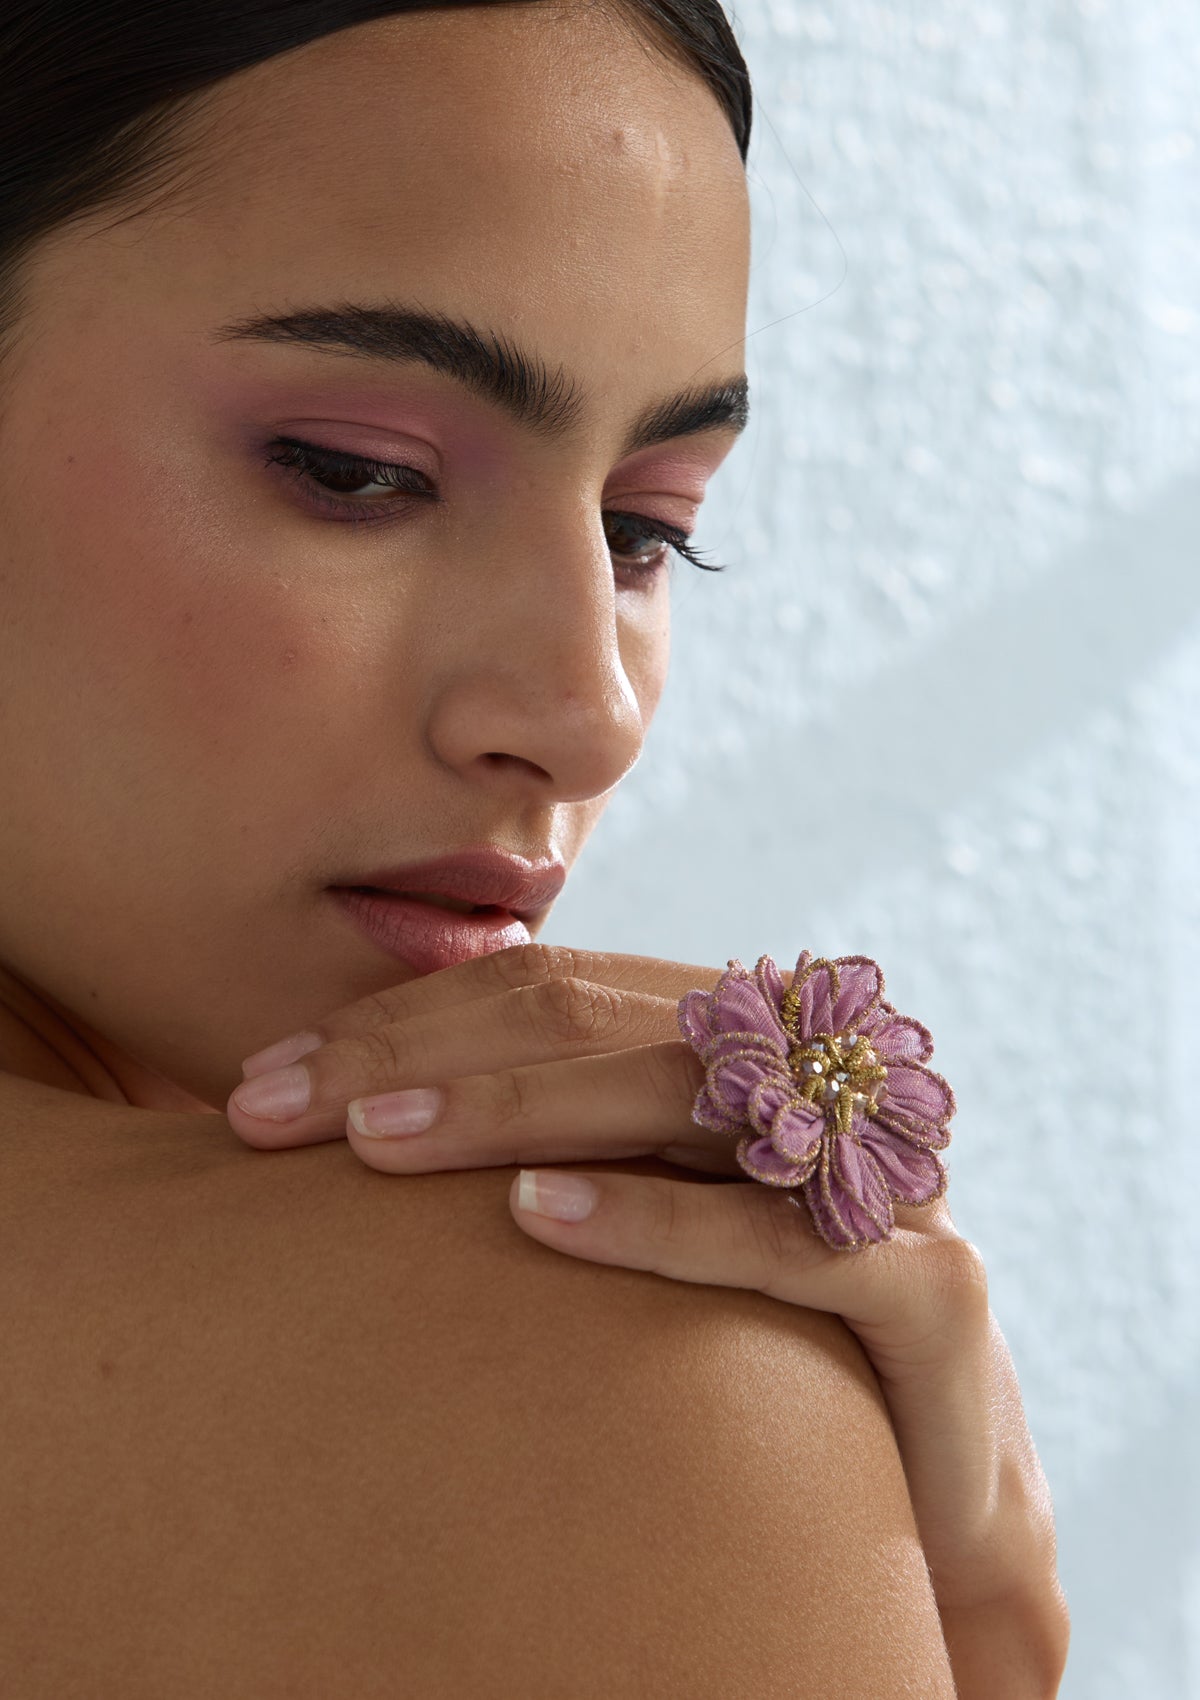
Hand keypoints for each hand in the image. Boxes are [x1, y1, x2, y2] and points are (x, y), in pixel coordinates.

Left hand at [226, 941, 1068, 1697]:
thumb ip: (550, 1147)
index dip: (407, 1017)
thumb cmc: (758, 1347)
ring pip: (679, 1094)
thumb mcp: (643, 1221)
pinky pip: (778, 1236)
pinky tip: (537, 1217)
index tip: (271, 1076)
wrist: (933, 1496)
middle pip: (597, 1021)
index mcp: (743, 1042)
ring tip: (373, 1142)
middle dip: (421, 1054)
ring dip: (514, 1109)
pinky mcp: (928, 1285)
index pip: (554, 987)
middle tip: (273, 1105)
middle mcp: (814, 1080)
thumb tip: (354, 1122)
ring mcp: (879, 1169)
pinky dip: (654, 1219)